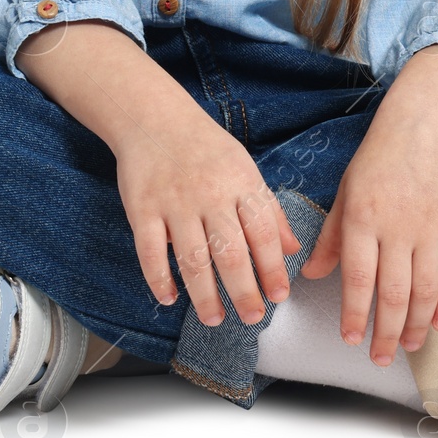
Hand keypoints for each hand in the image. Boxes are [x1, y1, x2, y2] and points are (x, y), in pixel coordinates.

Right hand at [114, 108, 300, 327]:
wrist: (155, 118)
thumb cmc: (205, 147)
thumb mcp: (245, 168)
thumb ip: (269, 210)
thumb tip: (293, 249)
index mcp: (240, 183)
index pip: (263, 232)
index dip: (273, 268)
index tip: (279, 296)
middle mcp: (209, 195)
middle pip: (230, 253)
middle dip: (244, 291)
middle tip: (252, 318)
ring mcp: (174, 203)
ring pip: (192, 259)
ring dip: (205, 295)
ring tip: (214, 319)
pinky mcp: (143, 209)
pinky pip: (151, 251)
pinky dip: (159, 278)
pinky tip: (169, 297)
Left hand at [300, 43, 437, 364]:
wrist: (423, 125)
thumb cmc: (378, 159)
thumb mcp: (345, 192)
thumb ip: (331, 237)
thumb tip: (309, 274)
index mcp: (363, 219)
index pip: (357, 278)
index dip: (354, 314)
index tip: (350, 338)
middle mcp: (397, 227)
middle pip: (394, 293)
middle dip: (386, 332)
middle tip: (380, 357)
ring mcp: (430, 228)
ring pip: (425, 289)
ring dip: (417, 324)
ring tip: (408, 345)